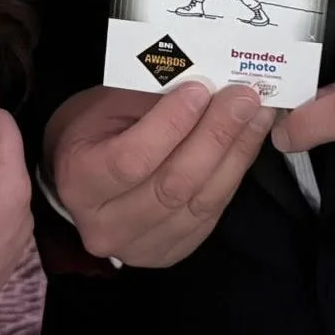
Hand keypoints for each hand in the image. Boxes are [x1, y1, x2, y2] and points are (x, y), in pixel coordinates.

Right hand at [44, 82, 271, 266]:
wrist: (82, 175)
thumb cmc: (94, 131)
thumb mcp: (106, 104)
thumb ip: (150, 98)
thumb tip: (205, 83)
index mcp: (78, 181)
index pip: (131, 159)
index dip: (171, 125)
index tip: (200, 90)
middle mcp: (105, 225)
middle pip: (173, 185)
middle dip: (215, 136)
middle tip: (242, 98)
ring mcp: (140, 247)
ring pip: (200, 202)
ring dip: (235, 154)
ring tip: (256, 115)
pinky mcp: (171, 251)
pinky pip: (212, 213)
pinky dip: (234, 173)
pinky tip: (247, 142)